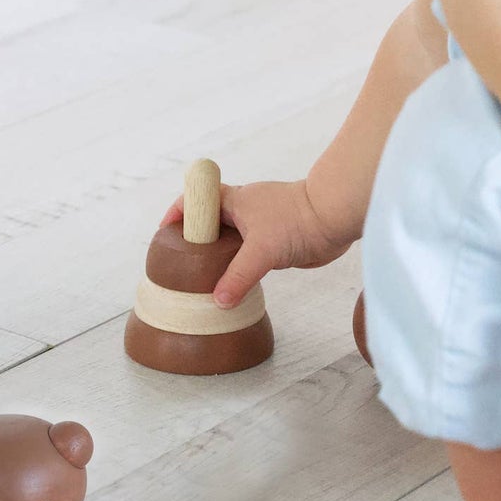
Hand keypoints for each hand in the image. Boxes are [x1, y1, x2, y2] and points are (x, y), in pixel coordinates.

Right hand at [159, 179, 350, 306]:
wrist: (335, 218)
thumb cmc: (297, 221)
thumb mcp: (261, 250)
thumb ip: (238, 276)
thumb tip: (219, 301)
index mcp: (235, 201)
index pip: (197, 199)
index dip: (179, 212)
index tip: (165, 232)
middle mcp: (245, 210)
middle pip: (212, 222)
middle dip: (197, 239)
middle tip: (182, 263)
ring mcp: (262, 225)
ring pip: (233, 239)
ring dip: (221, 255)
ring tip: (203, 278)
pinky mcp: (277, 241)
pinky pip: (251, 253)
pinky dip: (241, 264)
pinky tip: (235, 282)